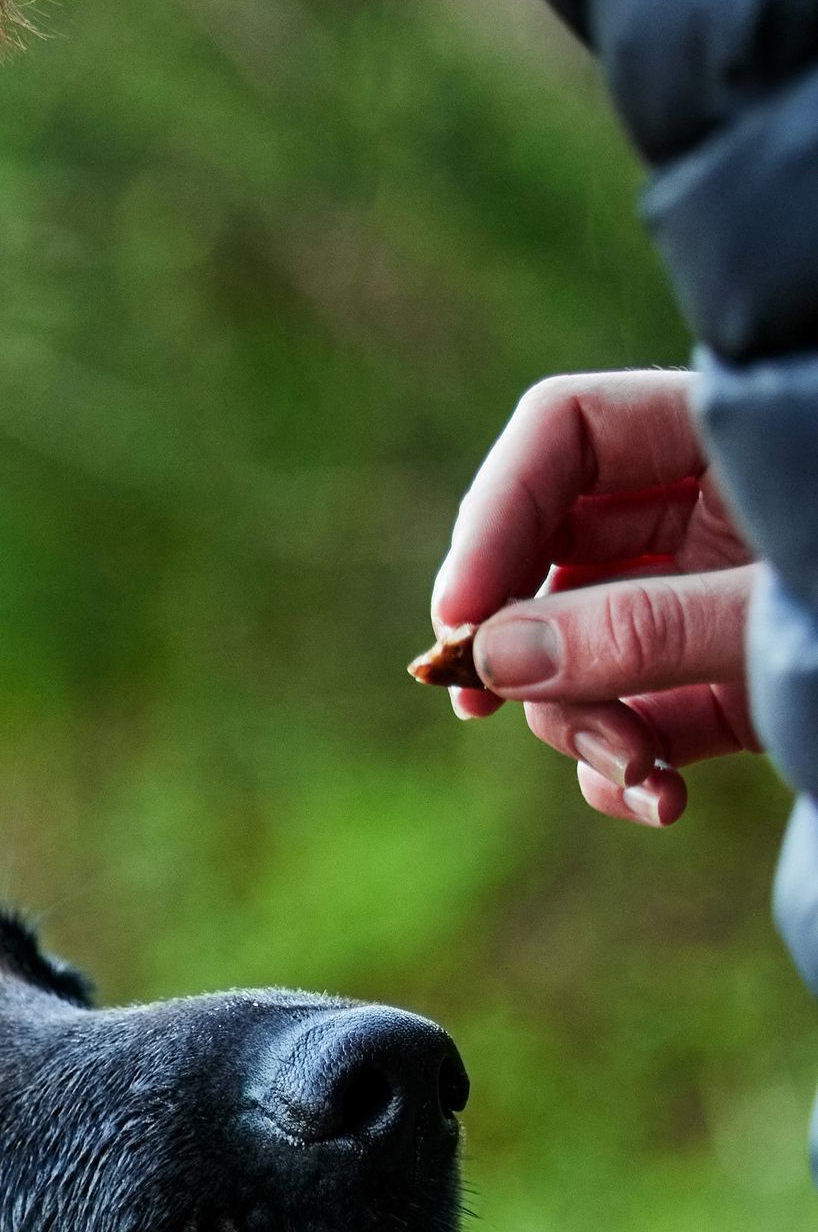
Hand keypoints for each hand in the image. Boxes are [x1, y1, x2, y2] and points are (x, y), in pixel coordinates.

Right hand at [428, 369, 760, 824]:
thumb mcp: (773, 610)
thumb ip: (643, 628)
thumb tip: (495, 659)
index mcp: (722, 440)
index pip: (565, 431)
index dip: (496, 514)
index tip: (458, 616)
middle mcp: (704, 512)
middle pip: (550, 551)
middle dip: (518, 641)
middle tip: (477, 705)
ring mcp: (706, 602)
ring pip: (580, 650)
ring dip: (582, 725)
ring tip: (637, 772)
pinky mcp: (724, 689)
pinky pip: (634, 721)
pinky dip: (627, 769)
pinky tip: (659, 800)